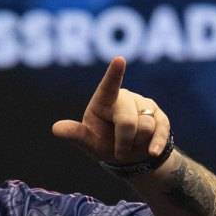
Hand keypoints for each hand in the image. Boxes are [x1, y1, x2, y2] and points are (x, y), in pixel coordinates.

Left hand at [51, 56, 170, 163]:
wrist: (129, 156)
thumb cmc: (104, 143)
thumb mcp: (88, 142)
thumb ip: (76, 134)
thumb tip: (55, 129)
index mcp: (104, 100)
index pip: (108, 86)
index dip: (114, 73)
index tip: (119, 59)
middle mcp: (125, 97)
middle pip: (128, 121)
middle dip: (123, 141)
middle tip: (118, 151)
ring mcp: (145, 105)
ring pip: (146, 128)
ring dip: (137, 144)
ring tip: (131, 144)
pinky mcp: (160, 116)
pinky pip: (160, 131)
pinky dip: (155, 145)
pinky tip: (150, 152)